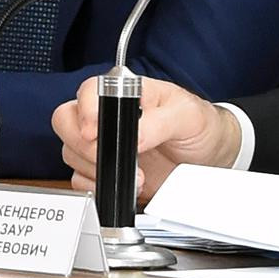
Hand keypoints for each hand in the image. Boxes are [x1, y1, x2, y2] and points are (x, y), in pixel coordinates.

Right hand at [52, 76, 239, 199]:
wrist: (212, 156)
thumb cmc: (200, 126)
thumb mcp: (188, 116)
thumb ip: (160, 122)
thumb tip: (134, 135)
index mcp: (126, 93)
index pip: (88, 91)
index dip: (84, 109)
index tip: (93, 130)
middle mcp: (109, 115)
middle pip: (66, 120)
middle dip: (83, 144)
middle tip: (111, 157)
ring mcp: (105, 143)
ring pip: (70, 151)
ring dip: (95, 168)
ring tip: (135, 175)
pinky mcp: (106, 169)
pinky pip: (80, 178)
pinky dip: (95, 186)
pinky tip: (121, 186)